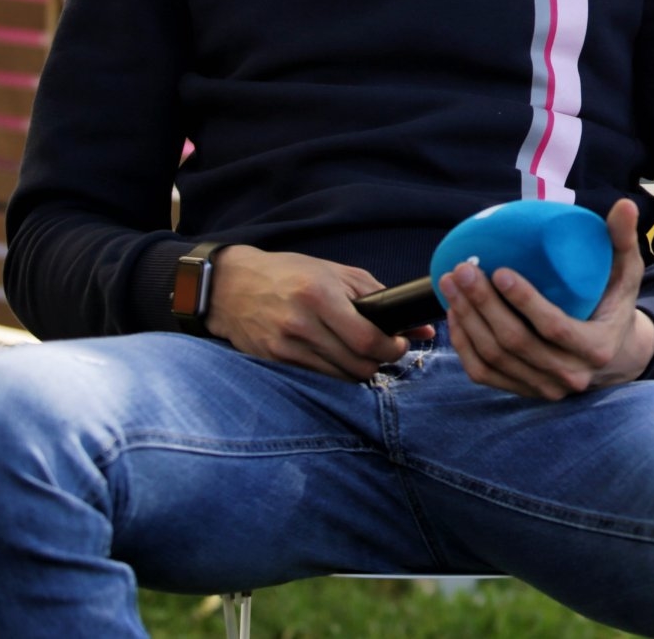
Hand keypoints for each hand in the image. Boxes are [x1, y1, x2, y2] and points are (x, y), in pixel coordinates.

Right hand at [205, 246, 432, 380]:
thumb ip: (380, 297)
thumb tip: (422, 326)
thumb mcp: (336, 273)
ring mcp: (285, 347)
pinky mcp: (275, 362)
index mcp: (320, 296)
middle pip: (357, 365)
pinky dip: (336, 372)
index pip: (367, 340)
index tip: (401, 342)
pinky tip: (338, 357)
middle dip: (381, 362)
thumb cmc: (290, 274)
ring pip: (341, 377)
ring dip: (359, 369)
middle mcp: (301, 324)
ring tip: (363, 353)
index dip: (393, 348)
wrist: (231, 286)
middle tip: (386, 350)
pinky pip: (319, 378)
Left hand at [440, 198, 653, 399]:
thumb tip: (624, 205)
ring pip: (494, 358)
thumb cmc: (615, 303)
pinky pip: (484, 372)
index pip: (555, 328)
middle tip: (463, 270)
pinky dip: (464, 344)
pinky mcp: (522, 391)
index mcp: (597, 347)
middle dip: (483, 305)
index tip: (500, 270)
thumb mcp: (626, 272)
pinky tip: (454, 314)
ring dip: (467, 321)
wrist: (614, 354)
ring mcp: (543, 388)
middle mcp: (569, 375)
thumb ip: (624, 240)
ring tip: (450, 285)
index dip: (525, 302)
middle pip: (516, 343)